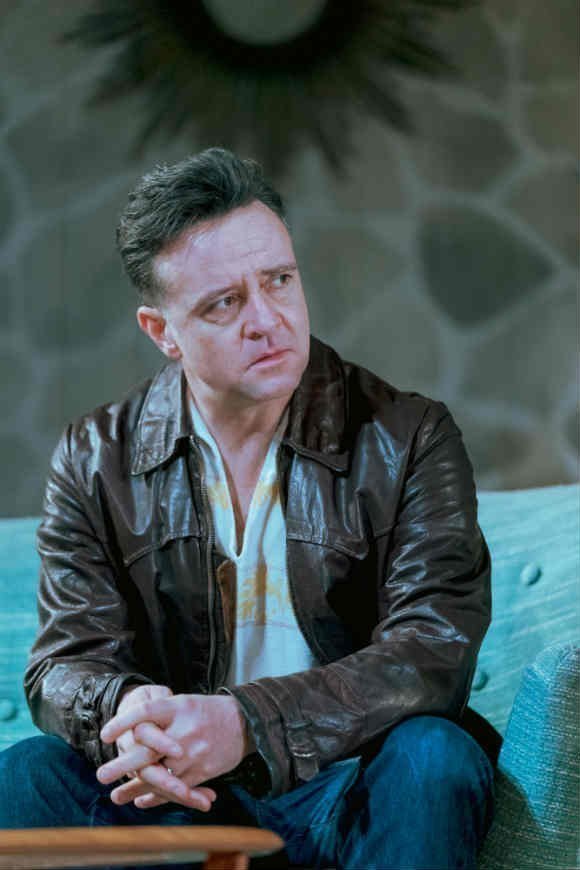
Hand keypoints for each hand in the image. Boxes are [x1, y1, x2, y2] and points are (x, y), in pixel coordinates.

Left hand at [97, 693, 249, 809]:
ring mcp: (193, 753)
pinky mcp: (201, 771)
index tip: (104, 734)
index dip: (123, 722)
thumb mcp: (183, 703)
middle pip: (148, 748)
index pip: (145, 713)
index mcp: (178, 707)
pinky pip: (175, 788)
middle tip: (100, 775)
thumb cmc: (206, 711)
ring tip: (116, 797)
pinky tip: (142, 801)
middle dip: (122, 765)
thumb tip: (130, 732)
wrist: (243, 721)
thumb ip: (159, 715)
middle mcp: (184, 729)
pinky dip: (157, 797)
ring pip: (159, 774)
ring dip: (135, 788)